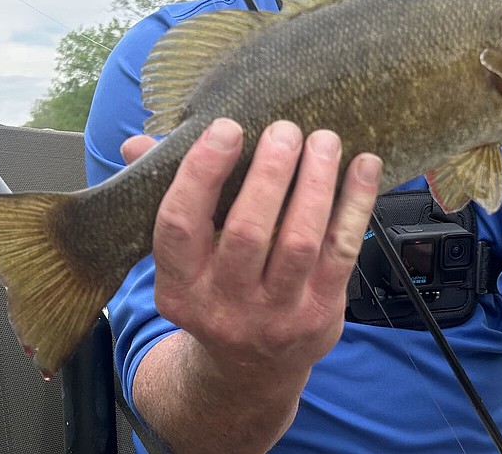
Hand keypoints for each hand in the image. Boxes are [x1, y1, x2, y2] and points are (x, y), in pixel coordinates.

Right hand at [121, 118, 381, 379]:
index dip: (201, 173)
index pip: (179, 226)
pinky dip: (356, 204)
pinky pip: (342, 250)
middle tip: (285, 129)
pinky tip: (364, 166)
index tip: (227, 128)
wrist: (250, 372)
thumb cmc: (216, 292)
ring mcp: (276, 314)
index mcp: (178, 287)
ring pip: (299, 240)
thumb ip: (171, 197)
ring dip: (315, 182)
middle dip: (269, 173)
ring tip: (324, 139)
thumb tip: (137, 145)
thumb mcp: (183, 260)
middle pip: (247, 232)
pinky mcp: (321, 313)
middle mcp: (224, 306)